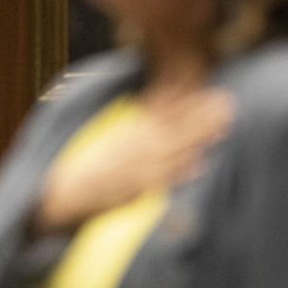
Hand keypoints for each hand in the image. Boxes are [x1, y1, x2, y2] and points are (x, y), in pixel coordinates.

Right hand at [35, 88, 233, 231]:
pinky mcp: (128, 189)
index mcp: (128, 135)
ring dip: (195, 138)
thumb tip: (166, 107)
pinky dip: (177, 172)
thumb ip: (141, 127)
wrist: (60, 198)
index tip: (212, 90)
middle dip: (199, 115)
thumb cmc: (92, 174)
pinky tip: (199, 165)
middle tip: (227, 101)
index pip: (161, 114)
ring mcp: (130, 168)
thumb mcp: (115, 144)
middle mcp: (130, 148)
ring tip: (222, 126)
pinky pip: (157, 180)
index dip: (187, 102)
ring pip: (169, 150)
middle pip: (170, 128)